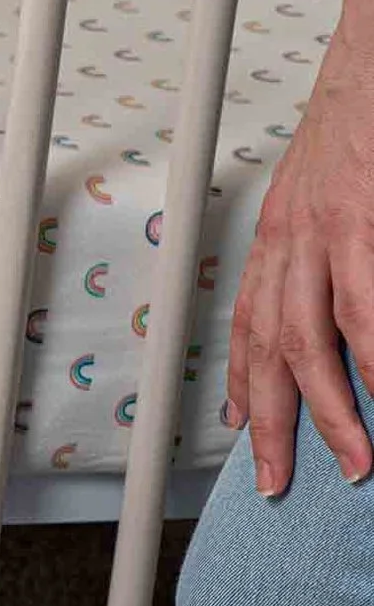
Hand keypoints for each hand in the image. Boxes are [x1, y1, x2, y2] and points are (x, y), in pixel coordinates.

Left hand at [230, 0, 373, 494]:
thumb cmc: (367, 121)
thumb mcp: (339, 188)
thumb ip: (340, 247)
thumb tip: (351, 302)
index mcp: (282, 228)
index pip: (250, 319)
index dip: (244, 380)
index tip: (244, 428)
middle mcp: (288, 234)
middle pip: (269, 347)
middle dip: (273, 423)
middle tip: (281, 483)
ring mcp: (324, 228)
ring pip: (313, 340)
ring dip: (331, 412)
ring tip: (351, 467)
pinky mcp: (360, 217)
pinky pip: (367, 306)